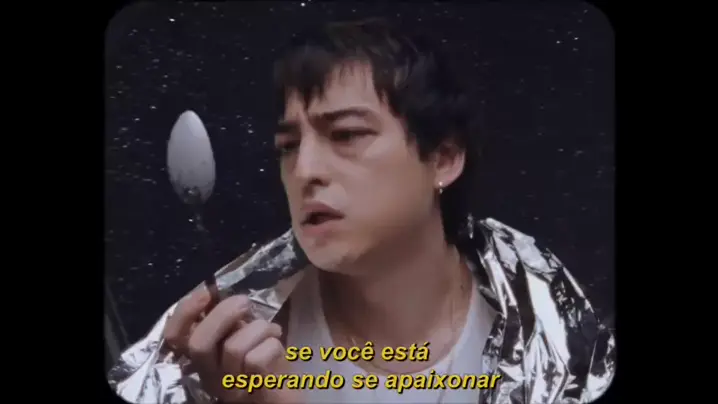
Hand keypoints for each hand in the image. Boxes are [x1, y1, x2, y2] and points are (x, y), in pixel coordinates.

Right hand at [163, 286, 300, 402]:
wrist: (284, 395)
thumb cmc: (264, 359)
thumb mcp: (241, 336)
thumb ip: (227, 321)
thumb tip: (218, 293)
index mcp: (202, 359)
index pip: (174, 338)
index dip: (185, 312)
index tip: (207, 293)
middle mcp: (209, 376)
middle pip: (199, 343)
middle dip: (223, 314)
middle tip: (244, 303)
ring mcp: (230, 388)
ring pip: (234, 347)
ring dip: (259, 329)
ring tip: (271, 331)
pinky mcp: (255, 393)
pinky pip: (257, 359)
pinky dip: (273, 345)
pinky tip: (278, 347)